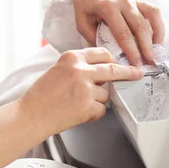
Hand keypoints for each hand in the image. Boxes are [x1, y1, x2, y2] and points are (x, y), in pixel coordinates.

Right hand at [18, 48, 143, 135]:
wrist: (31, 114)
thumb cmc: (41, 95)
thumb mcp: (58, 69)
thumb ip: (78, 66)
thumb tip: (101, 70)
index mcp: (71, 57)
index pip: (101, 53)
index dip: (112, 59)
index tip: (121, 62)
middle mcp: (80, 70)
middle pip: (112, 70)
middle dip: (128, 72)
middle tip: (137, 73)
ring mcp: (85, 88)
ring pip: (106, 93)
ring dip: (98, 100)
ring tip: (78, 103)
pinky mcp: (88, 106)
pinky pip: (102, 110)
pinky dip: (94, 114)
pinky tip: (79, 113)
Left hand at [67, 0, 164, 65]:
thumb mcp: (81, 20)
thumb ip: (92, 37)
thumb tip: (106, 53)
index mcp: (108, 7)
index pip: (123, 33)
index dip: (131, 50)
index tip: (135, 64)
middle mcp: (123, 2)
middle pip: (140, 27)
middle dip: (146, 48)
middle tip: (150, 63)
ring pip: (151, 18)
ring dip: (156, 36)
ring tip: (156, 51)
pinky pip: (153, 11)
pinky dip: (158, 24)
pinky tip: (157, 37)